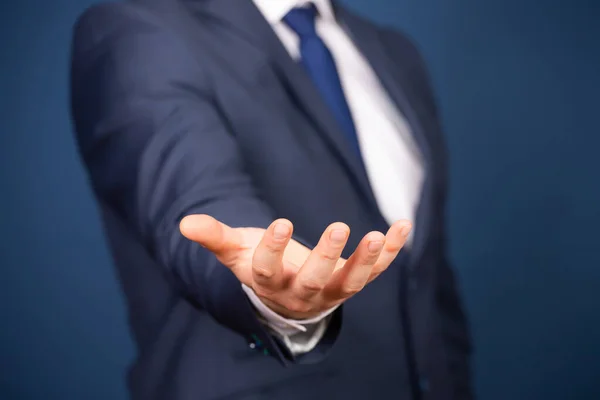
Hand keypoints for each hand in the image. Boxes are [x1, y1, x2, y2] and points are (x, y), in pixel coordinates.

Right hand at [179, 215, 411, 318]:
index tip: (279, 224)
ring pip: (350, 283)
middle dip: (325, 257)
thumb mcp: (236, 251)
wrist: (287, 296)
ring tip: (376, 236)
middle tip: (338, 227)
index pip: (268, 270)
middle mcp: (301, 292)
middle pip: (314, 281)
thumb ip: (214, 237)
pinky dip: (391, 251)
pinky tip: (403, 226)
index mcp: (269, 282)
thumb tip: (183, 223)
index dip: (273, 250)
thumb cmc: (260, 267)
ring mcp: (331, 290)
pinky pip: (376, 270)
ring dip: (366, 261)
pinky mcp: (352, 281)